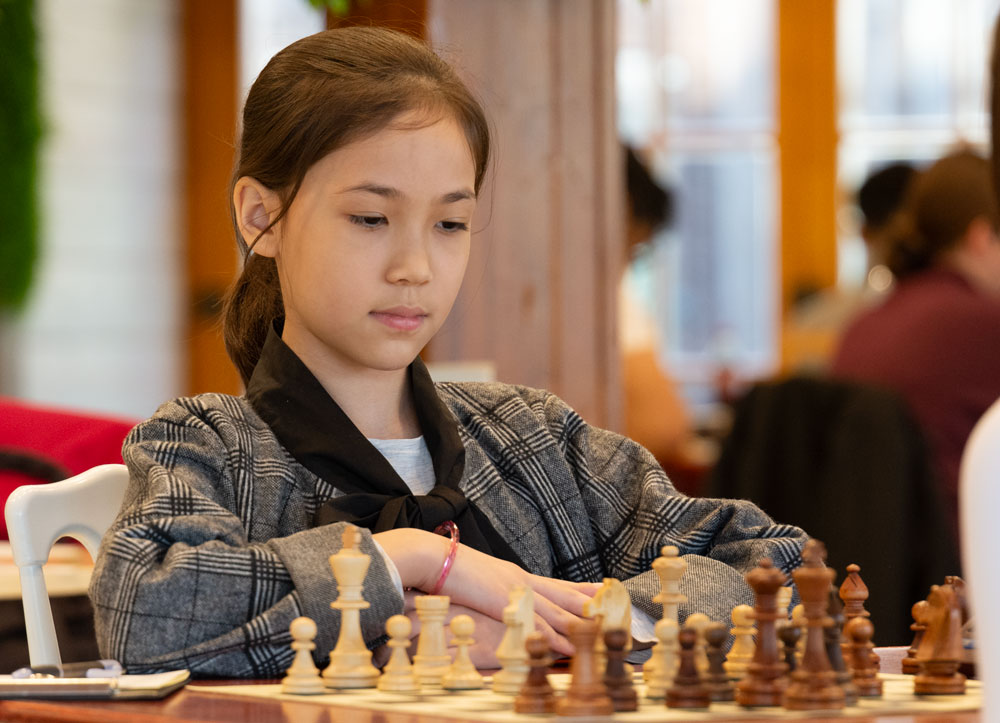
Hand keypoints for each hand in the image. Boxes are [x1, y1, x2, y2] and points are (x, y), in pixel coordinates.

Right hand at [376, 528, 598, 652]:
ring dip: (579, 624)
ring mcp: (514, 589)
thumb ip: (489, 590)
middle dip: (590, 604)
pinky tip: (567, 644)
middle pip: (564, 594)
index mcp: (513, 575)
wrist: (428, 557)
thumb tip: (495, 601)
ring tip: (602, 633)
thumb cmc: (444, 569)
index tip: (602, 592)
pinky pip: (534, 622)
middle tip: (617, 610)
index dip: (579, 590)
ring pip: (555, 610)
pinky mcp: (504, 601)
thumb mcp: (474, 581)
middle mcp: (520, 579)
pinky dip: (553, 635)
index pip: (554, 584)